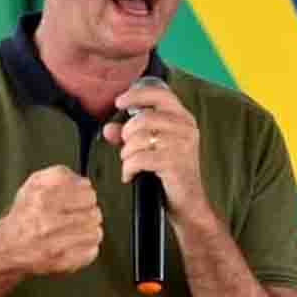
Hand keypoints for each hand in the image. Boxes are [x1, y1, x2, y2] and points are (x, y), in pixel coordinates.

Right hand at [0, 165, 102, 274]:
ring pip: (96, 232)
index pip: (87, 189)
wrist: (7, 246)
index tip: (79, 196)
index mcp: (42, 196)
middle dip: (88, 212)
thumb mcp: (36, 182)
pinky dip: (87, 247)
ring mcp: (55, 245)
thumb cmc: (27, 212)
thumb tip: (85, 183)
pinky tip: (74, 244)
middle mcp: (47, 220)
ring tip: (76, 230)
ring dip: (89, 230)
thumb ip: (62, 175)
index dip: (85, 192)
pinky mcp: (62, 262)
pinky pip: (92, 251)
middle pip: (94, 211)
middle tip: (77, 215)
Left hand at [102, 85, 208, 225]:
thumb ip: (130, 135)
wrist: (188, 202)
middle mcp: (186, 128)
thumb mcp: (151, 148)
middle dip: (127, 135)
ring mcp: (182, 144)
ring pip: (139, 138)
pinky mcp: (174, 162)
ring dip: (127, 153)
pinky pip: (138, 158)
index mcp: (183, 118)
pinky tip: (130, 175)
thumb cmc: (170, 173)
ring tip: (131, 163)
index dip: (137, 94)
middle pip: (143, 118)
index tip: (119, 102)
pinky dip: (128, 168)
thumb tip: (108, 128)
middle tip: (128, 149)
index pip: (161, 94)